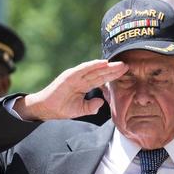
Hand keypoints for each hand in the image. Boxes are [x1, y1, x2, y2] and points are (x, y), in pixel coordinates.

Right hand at [14, 60, 128, 121]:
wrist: (47, 109)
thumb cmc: (62, 108)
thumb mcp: (81, 109)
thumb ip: (92, 106)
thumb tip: (101, 102)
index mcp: (84, 85)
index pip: (101, 79)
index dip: (112, 76)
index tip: (124, 73)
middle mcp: (81, 79)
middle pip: (100, 73)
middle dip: (113, 70)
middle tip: (126, 65)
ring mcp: (75, 76)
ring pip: (94, 69)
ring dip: (106, 66)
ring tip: (118, 64)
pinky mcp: (69, 76)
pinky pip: (83, 69)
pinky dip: (92, 65)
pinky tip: (102, 63)